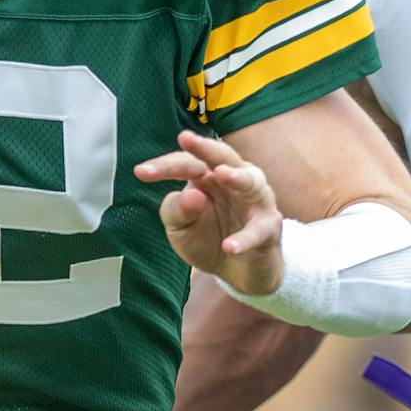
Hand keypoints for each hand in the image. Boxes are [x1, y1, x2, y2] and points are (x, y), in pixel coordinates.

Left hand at [134, 130, 284, 294]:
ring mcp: (256, 202)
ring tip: (221, 174)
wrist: (238, 272)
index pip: (187, 162)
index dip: (165, 166)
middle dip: (205, 147)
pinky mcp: (269, 228)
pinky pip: (259, 229)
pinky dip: (245, 238)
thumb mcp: (180, 228)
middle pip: (222, 157)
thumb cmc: (208, 239)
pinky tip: (229, 246)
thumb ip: (176, 211)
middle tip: (186, 138)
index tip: (140, 172)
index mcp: (208, 176)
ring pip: (252, 181)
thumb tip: (190, 195)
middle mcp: (235, 181)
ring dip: (237, 176)